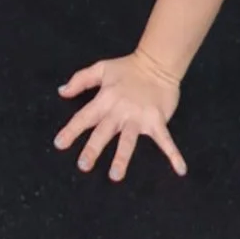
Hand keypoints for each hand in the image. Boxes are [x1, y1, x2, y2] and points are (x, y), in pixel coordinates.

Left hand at [55, 51, 186, 182]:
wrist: (156, 62)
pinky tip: (180, 169)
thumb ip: (80, 80)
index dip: (72, 130)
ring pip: (128, 139)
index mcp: (105, 99)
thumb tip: (61, 92)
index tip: (59, 144)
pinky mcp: (157, 120)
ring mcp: (139, 117)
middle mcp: (119, 110)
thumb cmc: (127, 67)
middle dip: (93, 148)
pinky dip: (173, 153)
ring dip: (122, 158)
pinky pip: (165, 139)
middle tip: (83, 165)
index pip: (85, 116)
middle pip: (104, 131)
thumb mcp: (101, 69)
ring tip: (115, 176)